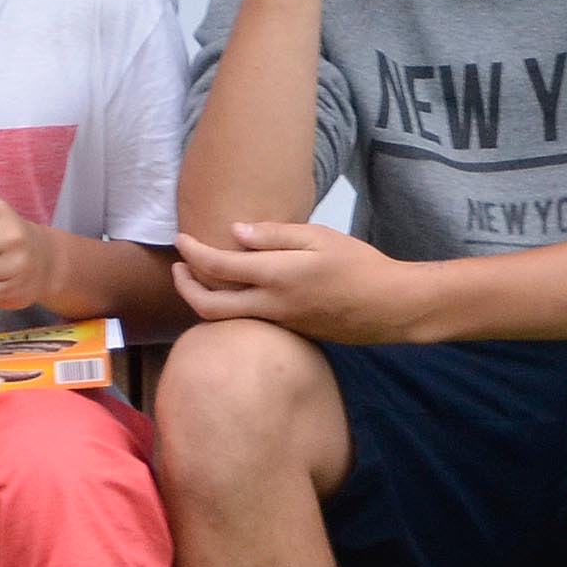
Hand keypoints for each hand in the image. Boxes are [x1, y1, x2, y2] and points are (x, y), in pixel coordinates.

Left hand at [171, 218, 420, 343]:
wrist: (389, 307)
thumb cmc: (359, 264)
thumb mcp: (319, 237)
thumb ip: (275, 235)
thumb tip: (235, 233)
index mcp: (276, 276)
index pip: (218, 267)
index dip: (192, 252)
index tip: (180, 239)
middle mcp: (270, 306)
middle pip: (209, 307)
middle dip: (185, 287)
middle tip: (177, 267)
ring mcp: (278, 325)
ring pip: (224, 320)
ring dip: (204, 300)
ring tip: (197, 278)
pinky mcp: (288, 334)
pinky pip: (246, 323)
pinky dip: (228, 309)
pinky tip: (232, 292)